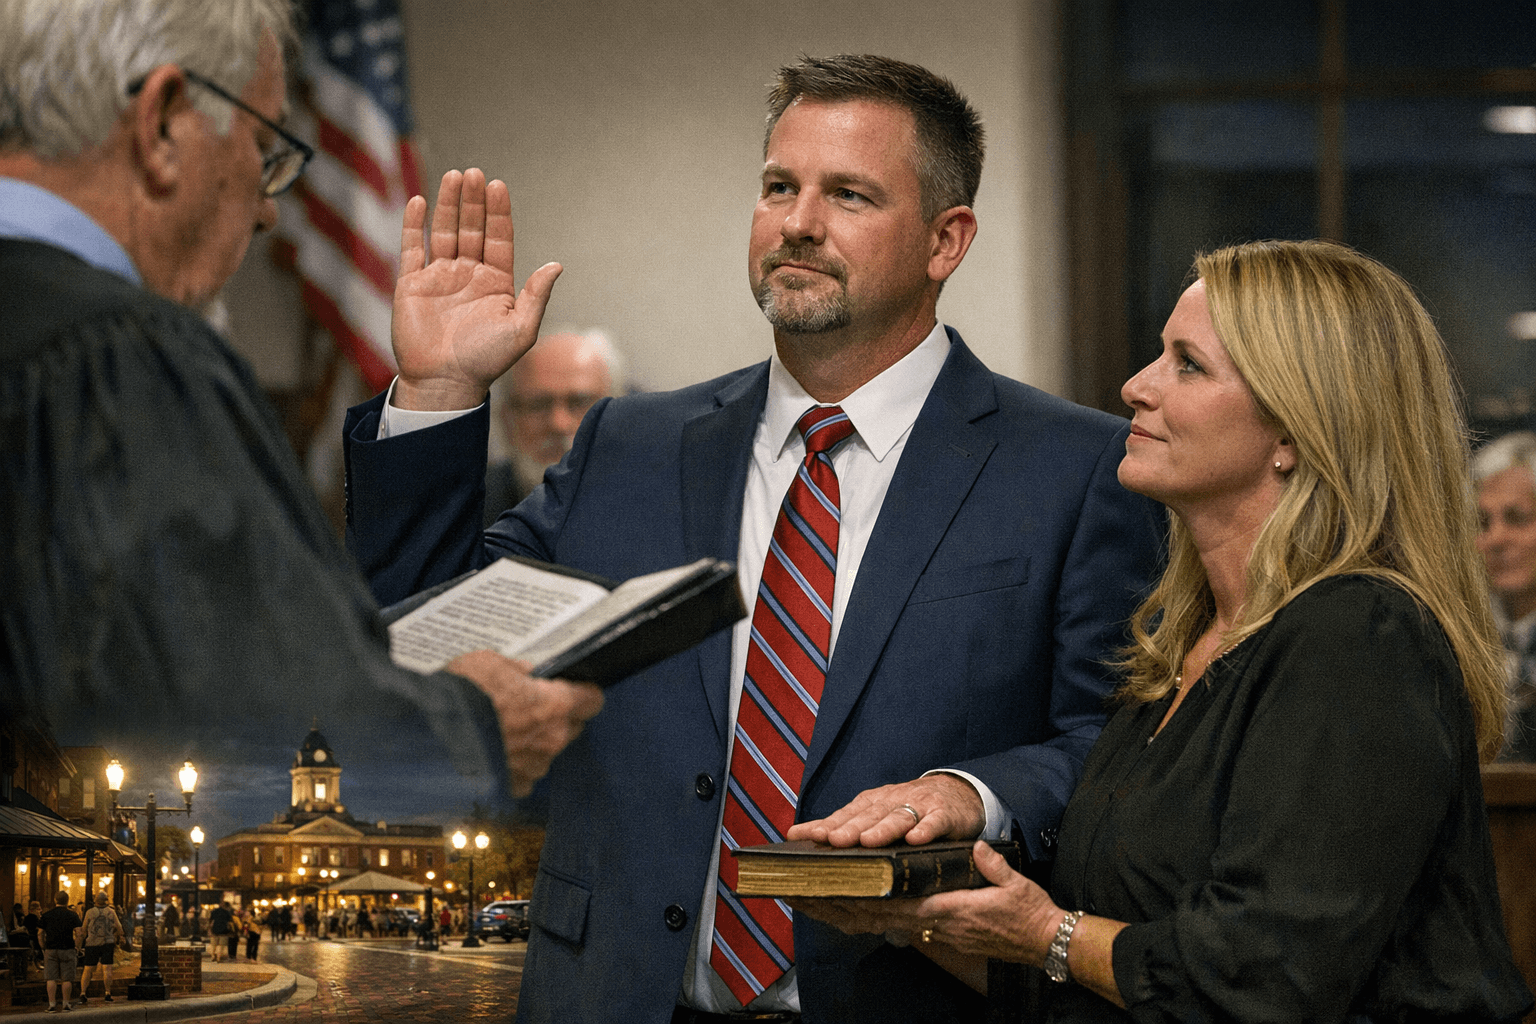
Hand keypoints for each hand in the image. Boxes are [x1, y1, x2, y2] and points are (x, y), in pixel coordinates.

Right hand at [390, 168, 562, 410]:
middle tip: (474, 173)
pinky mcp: (411, 284)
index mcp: (496, 283)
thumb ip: (537, 296)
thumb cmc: (486, 361)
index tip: (498, 186)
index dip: (498, 213)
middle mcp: (468, 275)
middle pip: (471, 229)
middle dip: (473, 201)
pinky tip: (418, 201)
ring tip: (454, 177)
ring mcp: (439, 277)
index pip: (498, 239)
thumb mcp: (521, 330)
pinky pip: (411, 248)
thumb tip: (557, 265)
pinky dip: (413, 225)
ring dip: (448, 205)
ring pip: (444, 231)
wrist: (445, 383)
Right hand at [447, 650, 603, 796]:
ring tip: (503, 730)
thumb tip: (525, 672)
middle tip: (530, 706)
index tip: (572, 689)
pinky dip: (513, 765)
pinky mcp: (513, 785)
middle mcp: (551, 739)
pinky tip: (494, 752)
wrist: (429, 739)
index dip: (582, 693)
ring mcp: (533, 766)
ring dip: (533, 742)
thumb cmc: (461, 696)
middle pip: (572, 727)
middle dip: (557, 718)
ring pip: (546, 751)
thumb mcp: (487, 663)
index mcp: (554, 706)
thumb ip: (515, 669)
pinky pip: (522, 775)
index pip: (592, 700)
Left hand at [786, 773, 985, 847]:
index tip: (805, 836)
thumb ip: (842, 825)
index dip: (827, 825)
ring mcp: (920, 807)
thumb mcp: (876, 814)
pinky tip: (916, 839)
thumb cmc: (908, 809)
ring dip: (884, 829)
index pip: (846, 814)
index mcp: (873, 803)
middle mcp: (893, 802)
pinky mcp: (946, 814)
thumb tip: (798, 834)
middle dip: (851, 828)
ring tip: (868, 841)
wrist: (957, 793)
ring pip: (899, 817)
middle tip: (833, 840)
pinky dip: (927, 829)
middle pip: (870, 816)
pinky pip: (935, 822)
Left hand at [788, 841, 1058, 964]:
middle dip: (834, 902)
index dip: (859, 892)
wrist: (1041, 941)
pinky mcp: (931, 931)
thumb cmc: (1027, 913)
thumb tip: (974, 849)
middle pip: (872, 914)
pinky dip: (859, 919)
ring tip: (806, 899)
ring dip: (839, 912)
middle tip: (800, 889)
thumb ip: (990, 866)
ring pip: (873, 923)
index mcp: (944, 909)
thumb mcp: (1014, 885)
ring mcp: (929, 930)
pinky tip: (839, 911)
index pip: (892, 902)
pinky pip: (885, 926)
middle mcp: (929, 923)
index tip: (832, 881)